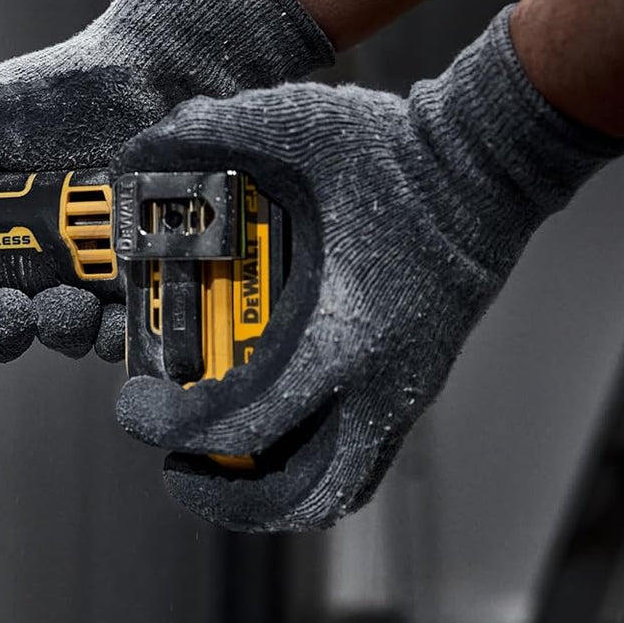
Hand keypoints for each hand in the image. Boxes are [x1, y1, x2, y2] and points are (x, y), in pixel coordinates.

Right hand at [0, 0, 332, 361]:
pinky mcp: (130, 284)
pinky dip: (113, 333)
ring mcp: (74, 277)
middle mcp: (16, 262)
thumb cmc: (60, 93)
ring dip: (51, 330)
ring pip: (51, 334)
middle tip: (4, 311)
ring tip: (66, 302)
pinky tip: (114, 316)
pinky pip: (117, 330)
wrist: (159, 75)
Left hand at [114, 8, 623, 530]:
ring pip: (336, 493)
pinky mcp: (416, 388)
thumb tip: (131, 155)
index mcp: (340, 335)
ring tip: (215, 467)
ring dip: (268, 497)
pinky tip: (266, 435)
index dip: (173, 428)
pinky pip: (358, 462)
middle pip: (298, 497)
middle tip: (175, 465)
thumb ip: (201, 135)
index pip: (243, 424)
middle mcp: (379, 384)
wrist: (492, 159)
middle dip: (222, 497)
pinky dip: (305, 468)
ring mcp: (405, 393)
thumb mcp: (289, 125)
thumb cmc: (394, 148)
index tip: (135, 408)